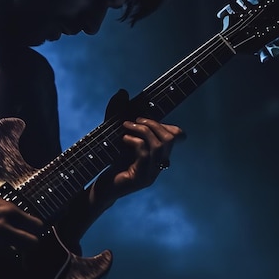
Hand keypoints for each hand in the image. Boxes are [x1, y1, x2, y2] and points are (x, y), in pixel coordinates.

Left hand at [93, 89, 184, 205]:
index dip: (168, 123)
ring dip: (142, 130)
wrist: (101, 187)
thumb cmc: (110, 161)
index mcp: (158, 154)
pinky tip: (123, 139)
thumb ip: (118, 114)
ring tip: (126, 126)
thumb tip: (122, 91)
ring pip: (159, 145)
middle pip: (170, 138)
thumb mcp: (115, 134)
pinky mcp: (140, 179)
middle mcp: (159, 164)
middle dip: (153, 123)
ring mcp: (152, 173)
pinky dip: (134, 141)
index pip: (177, 136)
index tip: (145, 118)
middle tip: (135, 120)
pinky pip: (144, 154)